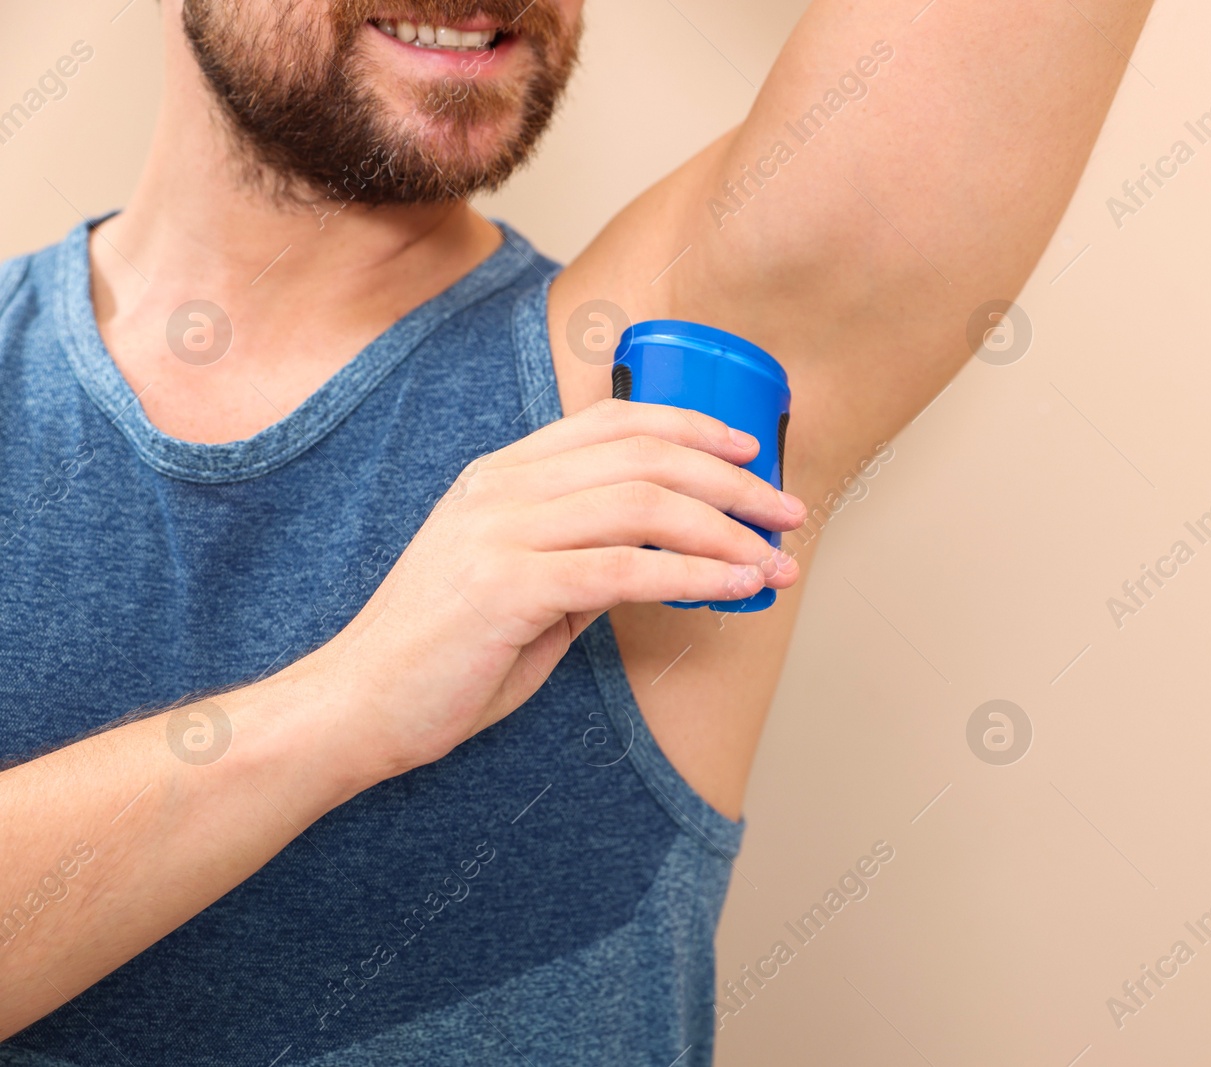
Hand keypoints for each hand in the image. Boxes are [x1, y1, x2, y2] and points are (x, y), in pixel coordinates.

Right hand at [287, 398, 805, 782]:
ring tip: (775, 560)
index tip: (750, 452)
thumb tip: (662, 554)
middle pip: (643, 454)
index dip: (691, 426)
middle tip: (787, 511)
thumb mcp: (523, 588)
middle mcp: (500, 487)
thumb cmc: (444, 654)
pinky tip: (734, 588)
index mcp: (501, 475)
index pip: (613, 421)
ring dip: (725, 532)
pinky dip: (692, 575)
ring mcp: (499, 531)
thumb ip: (583, 558)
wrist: (357, 705)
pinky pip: (624, 569)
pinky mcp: (505, 586)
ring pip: (643, 505)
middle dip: (731, 481)